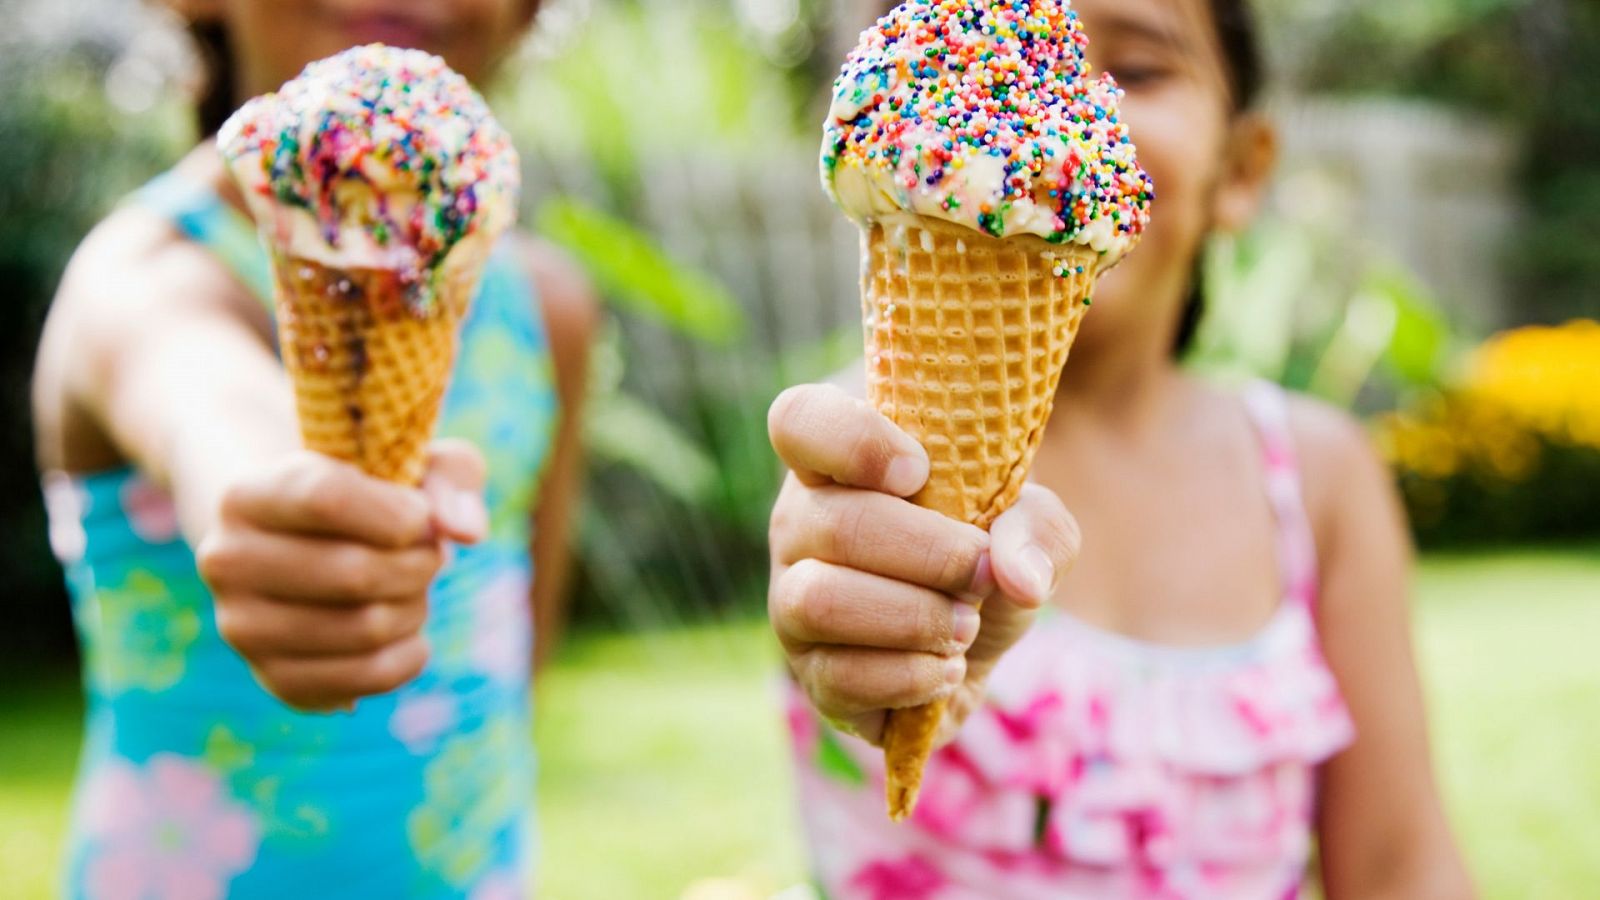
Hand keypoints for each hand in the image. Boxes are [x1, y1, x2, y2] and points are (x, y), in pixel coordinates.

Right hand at [197, 440, 488, 711]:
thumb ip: (451, 478)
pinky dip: (411, 653)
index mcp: (246, 494)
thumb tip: (467, 532)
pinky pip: (370, 678)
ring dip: (416, 605)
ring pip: (367, 628)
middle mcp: (227, 562)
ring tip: (413, 585)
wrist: (301, 543)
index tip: (422, 514)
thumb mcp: (408, 461)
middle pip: (355, 572)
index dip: (398, 511)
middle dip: (418, 563)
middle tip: (430, 552)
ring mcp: (244, 628)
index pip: (327, 499)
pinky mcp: (275, 679)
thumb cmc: (365, 493)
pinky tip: (408, 628)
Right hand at [768, 384, 1079, 745]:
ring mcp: (792, 602)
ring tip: (964, 625)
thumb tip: (1015, 577)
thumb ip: (1035, 527)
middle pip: (833, 524)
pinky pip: (837, 678)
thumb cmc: (983, 555)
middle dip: (929, 553)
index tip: (920, 471)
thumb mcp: (1029, 523)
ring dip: (913, 617)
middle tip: (981, 572)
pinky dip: (909, 676)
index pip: (799, 420)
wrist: (975, 642)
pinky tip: (944, 667)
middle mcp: (799, 525)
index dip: (855, 441)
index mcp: (837, 462)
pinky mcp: (811, 675)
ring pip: (819, 602)